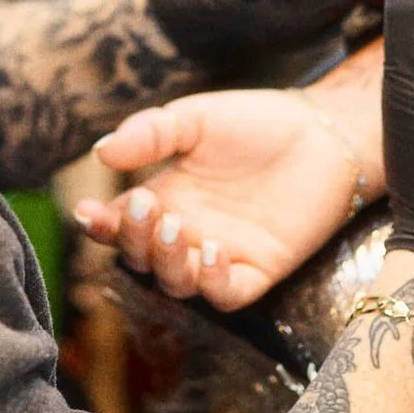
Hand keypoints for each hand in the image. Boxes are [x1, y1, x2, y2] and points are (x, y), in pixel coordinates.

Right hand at [74, 89, 367, 309]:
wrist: (325, 132)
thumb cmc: (257, 123)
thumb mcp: (195, 118)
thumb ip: (149, 133)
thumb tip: (101, 152)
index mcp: (165, 199)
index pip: (120, 225)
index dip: (100, 225)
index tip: (88, 212)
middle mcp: (187, 234)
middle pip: (142, 258)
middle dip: (133, 239)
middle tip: (142, 206)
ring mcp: (221, 256)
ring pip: (178, 284)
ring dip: (168, 261)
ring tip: (177, 226)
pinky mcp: (259, 271)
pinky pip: (226, 294)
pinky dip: (213, 282)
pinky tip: (213, 251)